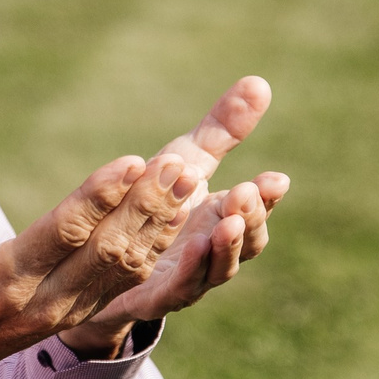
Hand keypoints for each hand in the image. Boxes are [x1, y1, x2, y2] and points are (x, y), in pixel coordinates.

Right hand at [0, 151, 201, 378]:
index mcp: (6, 282)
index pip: (60, 236)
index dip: (96, 200)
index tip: (130, 162)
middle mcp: (47, 300)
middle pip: (107, 250)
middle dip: (146, 207)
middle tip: (179, 165)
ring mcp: (72, 309)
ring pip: (128, 265)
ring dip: (161, 222)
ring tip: (189, 177)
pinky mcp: (86, 309)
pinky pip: (131, 277)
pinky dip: (159, 243)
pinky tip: (181, 209)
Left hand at [57, 77, 288, 356]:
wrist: (103, 258)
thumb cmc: (155, 204)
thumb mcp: (186, 160)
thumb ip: (223, 129)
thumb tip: (261, 82)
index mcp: (223, 220)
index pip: (255, 213)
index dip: (267, 199)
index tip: (275, 179)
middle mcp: (212, 253)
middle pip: (245, 244)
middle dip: (250, 220)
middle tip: (246, 194)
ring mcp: (188, 278)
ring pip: (217, 270)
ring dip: (226, 247)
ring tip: (229, 221)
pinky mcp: (155, 297)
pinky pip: (178, 289)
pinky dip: (189, 269)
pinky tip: (190, 246)